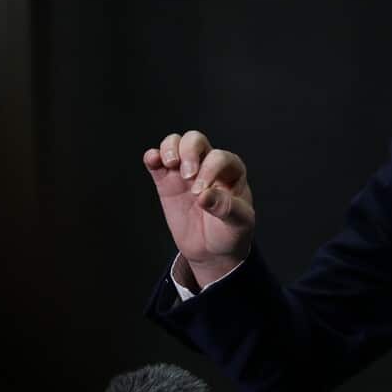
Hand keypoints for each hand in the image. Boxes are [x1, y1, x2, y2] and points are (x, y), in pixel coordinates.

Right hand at [144, 130, 254, 286]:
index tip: (200, 193)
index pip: (218, 157)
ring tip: (170, 165)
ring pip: (176, 143)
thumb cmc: (231, 233)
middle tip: (187, 176)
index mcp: (232, 171)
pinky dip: (152, 157)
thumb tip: (204, 195)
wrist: (212, 251)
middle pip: (195, 140)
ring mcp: (186, 172)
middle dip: (189, 152)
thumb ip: (226, 208)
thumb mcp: (238, 224)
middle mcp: (208, 165)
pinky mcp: (167, 182)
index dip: (209, 170)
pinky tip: (153, 161)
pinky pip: (157, 162)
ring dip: (170, 148)